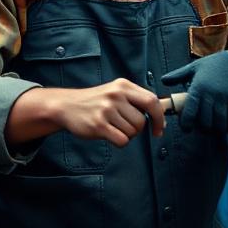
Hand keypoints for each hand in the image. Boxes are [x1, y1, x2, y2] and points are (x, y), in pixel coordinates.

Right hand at [8, 79, 164, 148]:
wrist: (65, 105)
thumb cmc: (94, 102)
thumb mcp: (114, 92)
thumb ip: (136, 100)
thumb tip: (162, 116)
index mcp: (122, 86)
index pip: (152, 101)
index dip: (160, 118)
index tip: (159, 128)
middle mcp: (115, 95)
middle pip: (141, 121)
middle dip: (136, 129)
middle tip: (123, 125)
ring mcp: (106, 110)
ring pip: (132, 132)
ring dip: (125, 134)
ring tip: (111, 126)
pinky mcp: (98, 124)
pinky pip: (122, 141)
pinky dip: (118, 142)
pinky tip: (107, 134)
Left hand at [162, 51, 227, 131]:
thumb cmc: (216, 64)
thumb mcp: (194, 67)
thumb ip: (178, 75)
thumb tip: (164, 81)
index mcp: (198, 87)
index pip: (189, 112)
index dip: (186, 124)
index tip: (186, 128)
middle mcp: (212, 95)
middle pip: (206, 122)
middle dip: (203, 129)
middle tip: (202, 129)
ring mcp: (227, 99)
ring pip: (221, 124)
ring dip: (217, 130)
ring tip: (215, 129)